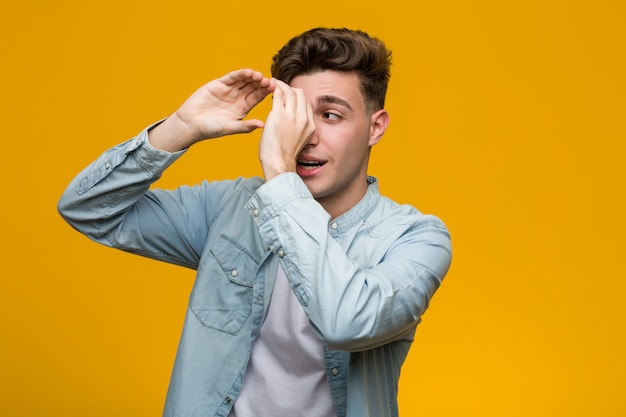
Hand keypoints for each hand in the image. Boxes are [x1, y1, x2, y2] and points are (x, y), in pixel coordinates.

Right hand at [149, 69, 275, 151]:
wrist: (190, 123)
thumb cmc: (210, 129)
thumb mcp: (230, 128)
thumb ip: (245, 126)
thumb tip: (263, 125)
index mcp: (243, 108)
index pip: (258, 97)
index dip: (266, 92)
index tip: (275, 89)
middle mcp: (238, 97)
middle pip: (253, 87)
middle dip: (262, 83)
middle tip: (270, 81)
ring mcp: (229, 90)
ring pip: (244, 80)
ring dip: (253, 77)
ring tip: (260, 76)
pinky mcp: (218, 84)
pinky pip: (232, 77)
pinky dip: (240, 74)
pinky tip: (249, 72)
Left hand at [259, 80, 314, 180]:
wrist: (279, 164)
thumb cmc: (285, 156)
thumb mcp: (300, 140)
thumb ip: (300, 127)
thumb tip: (295, 121)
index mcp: (310, 124)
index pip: (306, 102)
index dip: (296, 96)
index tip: (288, 96)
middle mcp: (303, 118)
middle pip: (300, 94)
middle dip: (289, 88)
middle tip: (279, 88)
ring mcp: (291, 116)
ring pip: (289, 91)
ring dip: (280, 85)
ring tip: (272, 85)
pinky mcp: (278, 115)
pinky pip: (278, 95)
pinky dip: (274, 88)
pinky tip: (269, 87)